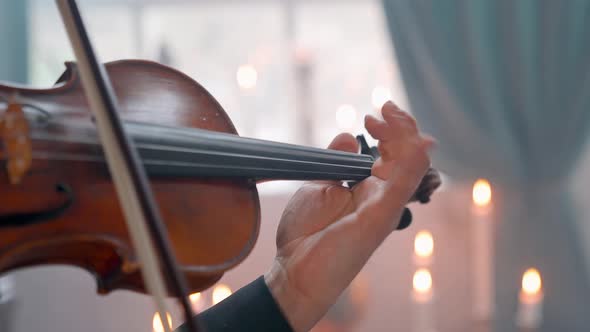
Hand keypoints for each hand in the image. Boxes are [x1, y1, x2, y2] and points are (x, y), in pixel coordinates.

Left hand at [264, 101, 434, 331]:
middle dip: (399, 126)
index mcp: (369, 190)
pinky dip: (406, 156)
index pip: (395, 154)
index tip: (369, 117)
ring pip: (413, 163)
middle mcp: (383, 197)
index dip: (388, 130)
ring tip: (385, 115)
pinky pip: (403, 182)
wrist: (293, 270)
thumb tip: (350, 136)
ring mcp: (385, 207)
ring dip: (404, 133)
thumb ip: (335, 161)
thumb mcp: (318, 186)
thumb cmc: (306, 234)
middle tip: (379, 112)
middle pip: (408, 155)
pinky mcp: (381, 217)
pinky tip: (396, 134)